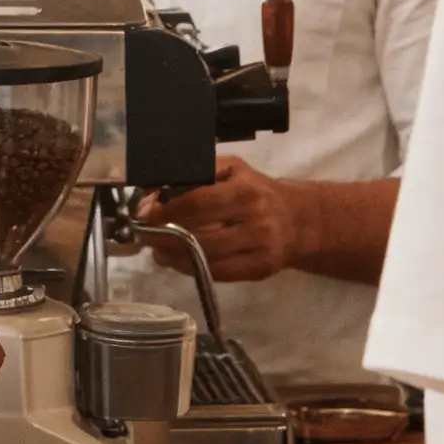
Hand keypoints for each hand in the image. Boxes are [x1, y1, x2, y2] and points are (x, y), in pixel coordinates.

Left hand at [143, 158, 309, 281]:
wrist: (299, 220)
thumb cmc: (256, 190)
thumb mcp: (232, 170)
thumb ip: (197, 174)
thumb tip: (155, 191)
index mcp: (245, 191)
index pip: (197, 202)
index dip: (166, 211)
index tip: (144, 214)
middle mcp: (256, 220)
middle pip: (199, 233)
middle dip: (164, 236)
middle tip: (144, 235)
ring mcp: (260, 248)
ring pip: (207, 256)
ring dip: (174, 256)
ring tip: (156, 250)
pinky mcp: (261, 269)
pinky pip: (219, 273)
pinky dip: (192, 269)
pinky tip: (176, 262)